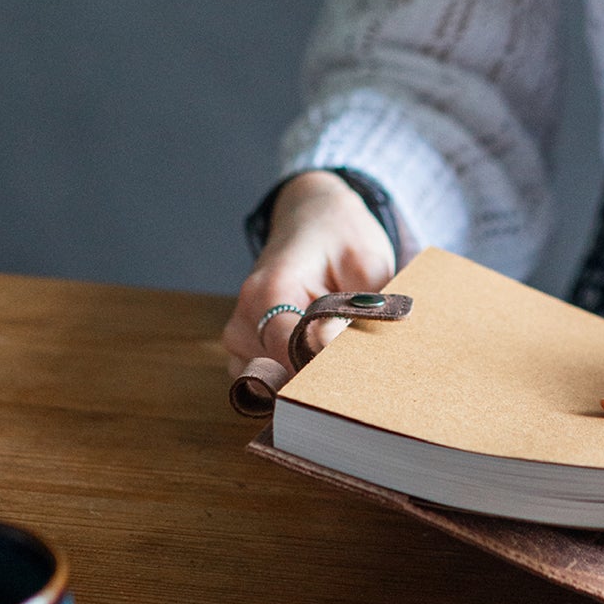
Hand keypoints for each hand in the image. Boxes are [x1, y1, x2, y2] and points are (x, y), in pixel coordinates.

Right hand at [222, 171, 397, 376]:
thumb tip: (347, 356)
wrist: (313, 217)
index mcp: (269, 290)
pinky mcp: (245, 349)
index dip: (324, 371)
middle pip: (276, 376)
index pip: (288, 353)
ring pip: (271, 386)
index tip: (357, 377)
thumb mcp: (365, 262)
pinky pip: (268, 383)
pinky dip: (294, 381)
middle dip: (316, 383)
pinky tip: (322, 361)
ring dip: (304, 383)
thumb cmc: (341, 236)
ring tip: (340, 358)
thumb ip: (357, 309)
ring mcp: (239, 337)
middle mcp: (244, 318)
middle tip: (356, 372)